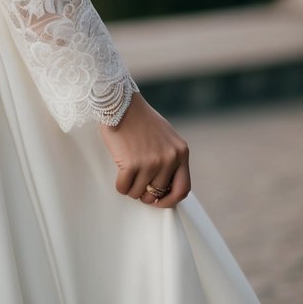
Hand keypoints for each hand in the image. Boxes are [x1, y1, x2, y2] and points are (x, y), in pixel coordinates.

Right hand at [99, 90, 190, 208]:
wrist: (121, 102)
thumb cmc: (140, 118)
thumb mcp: (166, 137)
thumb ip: (171, 158)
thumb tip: (166, 185)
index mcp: (181, 152)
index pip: (183, 189)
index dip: (170, 200)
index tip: (158, 201)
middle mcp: (169, 159)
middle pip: (157, 193)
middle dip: (146, 194)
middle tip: (138, 185)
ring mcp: (151, 162)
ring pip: (139, 193)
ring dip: (132, 189)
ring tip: (127, 174)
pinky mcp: (131, 163)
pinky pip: (124, 187)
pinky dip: (120, 185)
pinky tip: (120, 173)